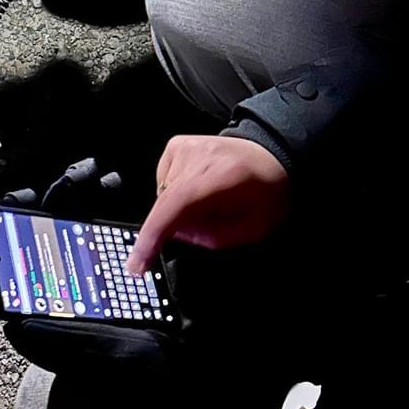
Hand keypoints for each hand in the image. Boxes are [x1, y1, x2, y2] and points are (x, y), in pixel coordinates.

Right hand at [126, 134, 289, 273]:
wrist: (270, 158)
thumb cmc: (267, 194)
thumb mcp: (252, 229)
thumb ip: (210, 238)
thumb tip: (174, 234)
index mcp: (224, 176)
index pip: (176, 204)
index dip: (153, 235)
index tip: (138, 263)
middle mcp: (199, 156)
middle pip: (166, 203)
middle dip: (179, 224)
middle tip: (210, 222)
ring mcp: (184, 147)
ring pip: (163, 196)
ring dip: (179, 207)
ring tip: (209, 200)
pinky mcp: (175, 145)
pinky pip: (163, 181)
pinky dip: (176, 193)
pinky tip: (198, 188)